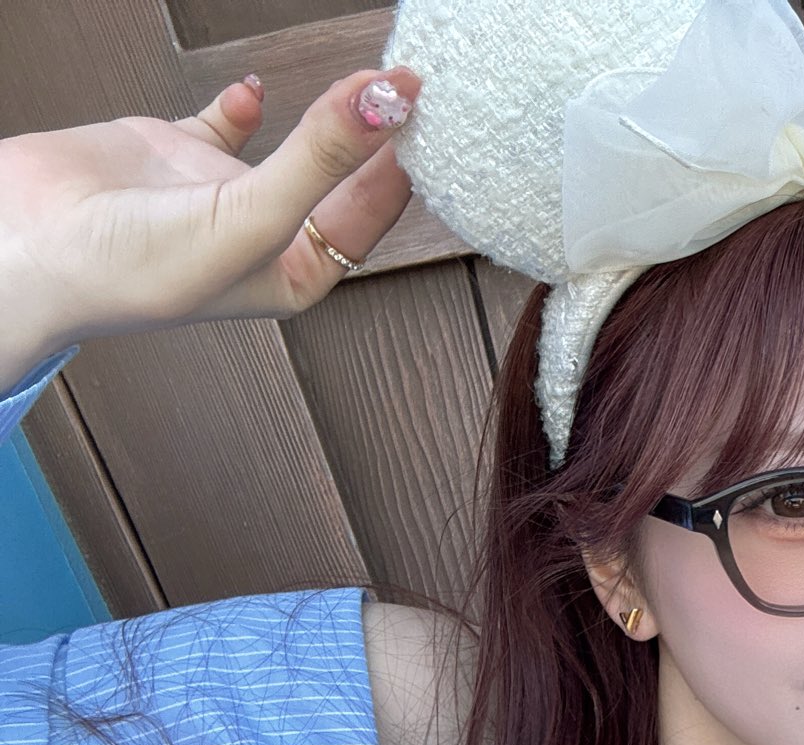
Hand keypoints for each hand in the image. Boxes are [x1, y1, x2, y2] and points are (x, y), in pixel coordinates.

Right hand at [0, 69, 419, 383]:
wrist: (24, 246)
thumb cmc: (135, 270)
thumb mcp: (251, 216)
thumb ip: (319, 158)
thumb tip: (385, 102)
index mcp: (295, 274)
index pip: (371, 214)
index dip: (403, 161)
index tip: (429, 108)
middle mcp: (266, 236)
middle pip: (342, 176)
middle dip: (376, 135)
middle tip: (412, 84)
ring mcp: (221, 192)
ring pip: (296, 145)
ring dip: (327, 114)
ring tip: (366, 77)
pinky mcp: (174, 153)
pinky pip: (227, 123)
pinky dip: (246, 104)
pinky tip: (258, 87)